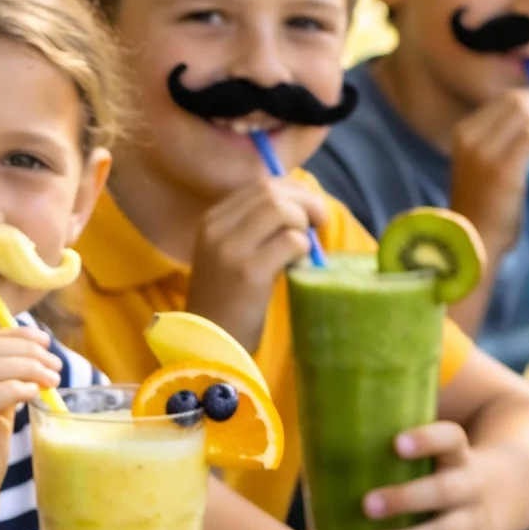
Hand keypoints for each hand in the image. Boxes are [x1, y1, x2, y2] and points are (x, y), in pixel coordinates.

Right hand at [189, 177, 328, 350]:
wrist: (208, 344)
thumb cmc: (227, 301)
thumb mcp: (230, 254)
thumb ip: (255, 228)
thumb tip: (301, 204)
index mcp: (211, 221)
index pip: (260, 185)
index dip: (293, 190)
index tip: (308, 209)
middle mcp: (216, 229)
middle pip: (272, 192)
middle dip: (305, 202)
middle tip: (319, 223)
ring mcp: (230, 249)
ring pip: (282, 209)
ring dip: (304, 225)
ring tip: (304, 248)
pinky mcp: (248, 272)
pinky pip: (291, 241)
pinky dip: (303, 250)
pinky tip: (296, 267)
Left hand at [361, 420, 489, 529]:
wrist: (497, 497)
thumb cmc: (437, 471)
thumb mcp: (430, 455)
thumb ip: (391, 450)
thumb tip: (321, 440)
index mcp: (457, 456)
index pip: (451, 439)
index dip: (429, 439)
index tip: (396, 443)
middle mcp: (470, 487)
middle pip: (447, 490)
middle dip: (407, 498)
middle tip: (367, 504)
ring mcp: (472, 522)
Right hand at [448, 90, 528, 261]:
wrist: (474, 242)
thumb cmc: (488, 206)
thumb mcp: (487, 163)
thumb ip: (506, 138)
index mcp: (464, 133)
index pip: (506, 99)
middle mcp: (470, 137)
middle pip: (517, 101)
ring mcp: (483, 152)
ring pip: (526, 113)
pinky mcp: (501, 169)